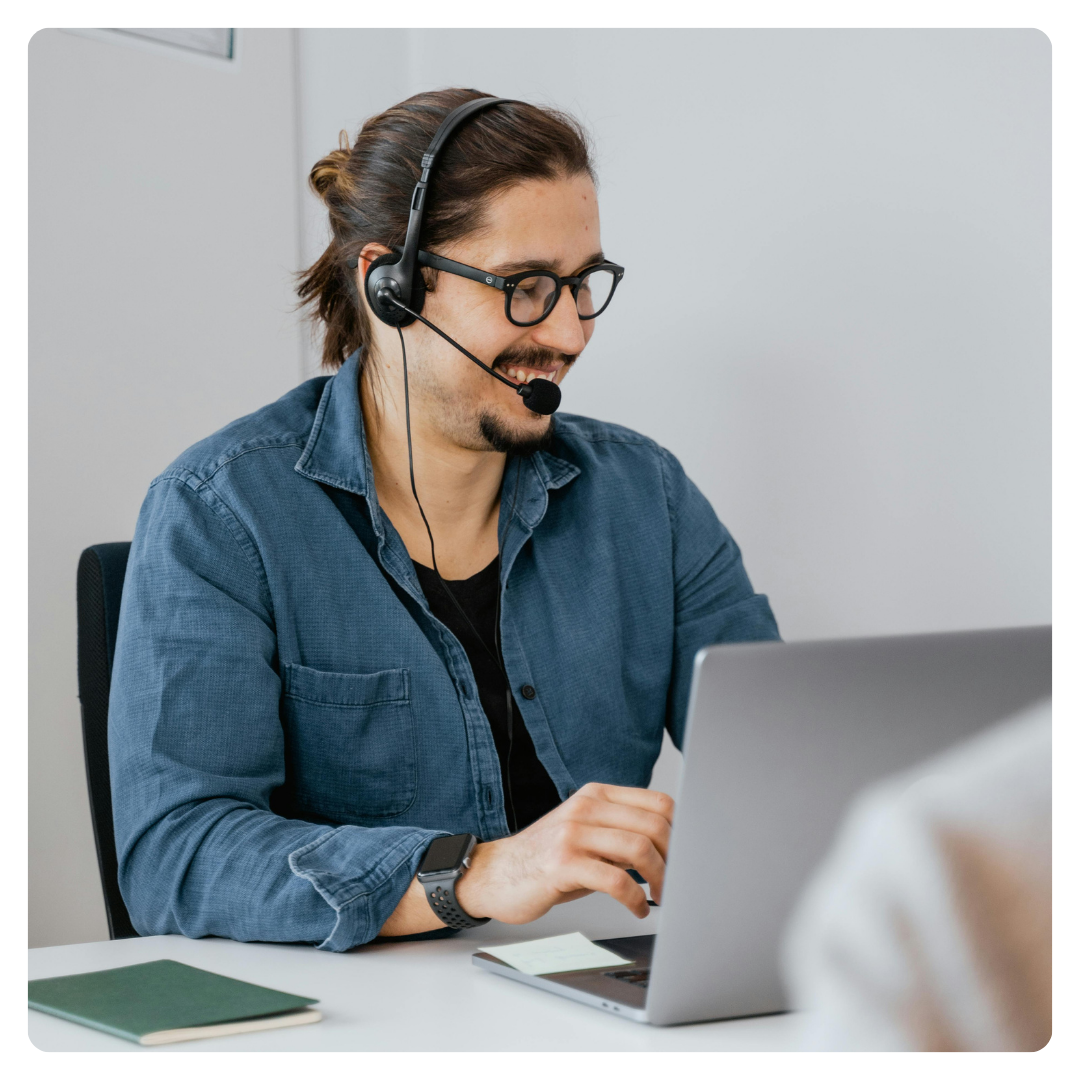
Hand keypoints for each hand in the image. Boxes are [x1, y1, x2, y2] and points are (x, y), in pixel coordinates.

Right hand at [455, 783, 673, 923]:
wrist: (496, 874)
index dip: (680, 832)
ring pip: (639, 848)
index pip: (658, 803)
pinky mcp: (563, 863)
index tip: (684, 858)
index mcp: (596, 795)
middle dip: (674, 859)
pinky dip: (636, 899)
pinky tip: (637, 909)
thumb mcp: (586, 835)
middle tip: (676, 883)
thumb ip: (622, 834)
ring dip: (660, 879)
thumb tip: (670, 850)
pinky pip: (616, 880)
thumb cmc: (546, 859)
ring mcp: (573, 832)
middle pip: (654, 825)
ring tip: (660, 897)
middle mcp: (586, 807)